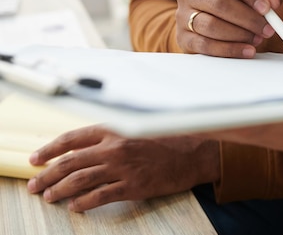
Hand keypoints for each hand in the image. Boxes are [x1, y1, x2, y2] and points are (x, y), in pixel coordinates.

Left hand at [27, 125, 219, 211]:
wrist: (194, 153)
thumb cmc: (166, 141)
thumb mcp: (135, 130)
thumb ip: (110, 137)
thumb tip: (81, 150)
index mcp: (115, 129)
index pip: (72, 138)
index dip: (49, 149)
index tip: (36, 159)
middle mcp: (115, 146)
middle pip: (70, 162)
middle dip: (47, 174)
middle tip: (35, 185)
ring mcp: (124, 167)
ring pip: (80, 180)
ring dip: (59, 190)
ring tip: (49, 196)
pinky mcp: (133, 186)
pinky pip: (100, 196)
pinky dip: (83, 202)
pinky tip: (75, 206)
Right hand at [175, 0, 282, 57]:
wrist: (214, 23)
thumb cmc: (236, 1)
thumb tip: (273, 0)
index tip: (266, 8)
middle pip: (218, 3)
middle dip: (247, 18)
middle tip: (267, 29)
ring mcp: (182, 14)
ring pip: (211, 25)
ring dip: (240, 35)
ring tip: (258, 39)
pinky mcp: (183, 37)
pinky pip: (206, 45)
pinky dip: (230, 50)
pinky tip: (247, 51)